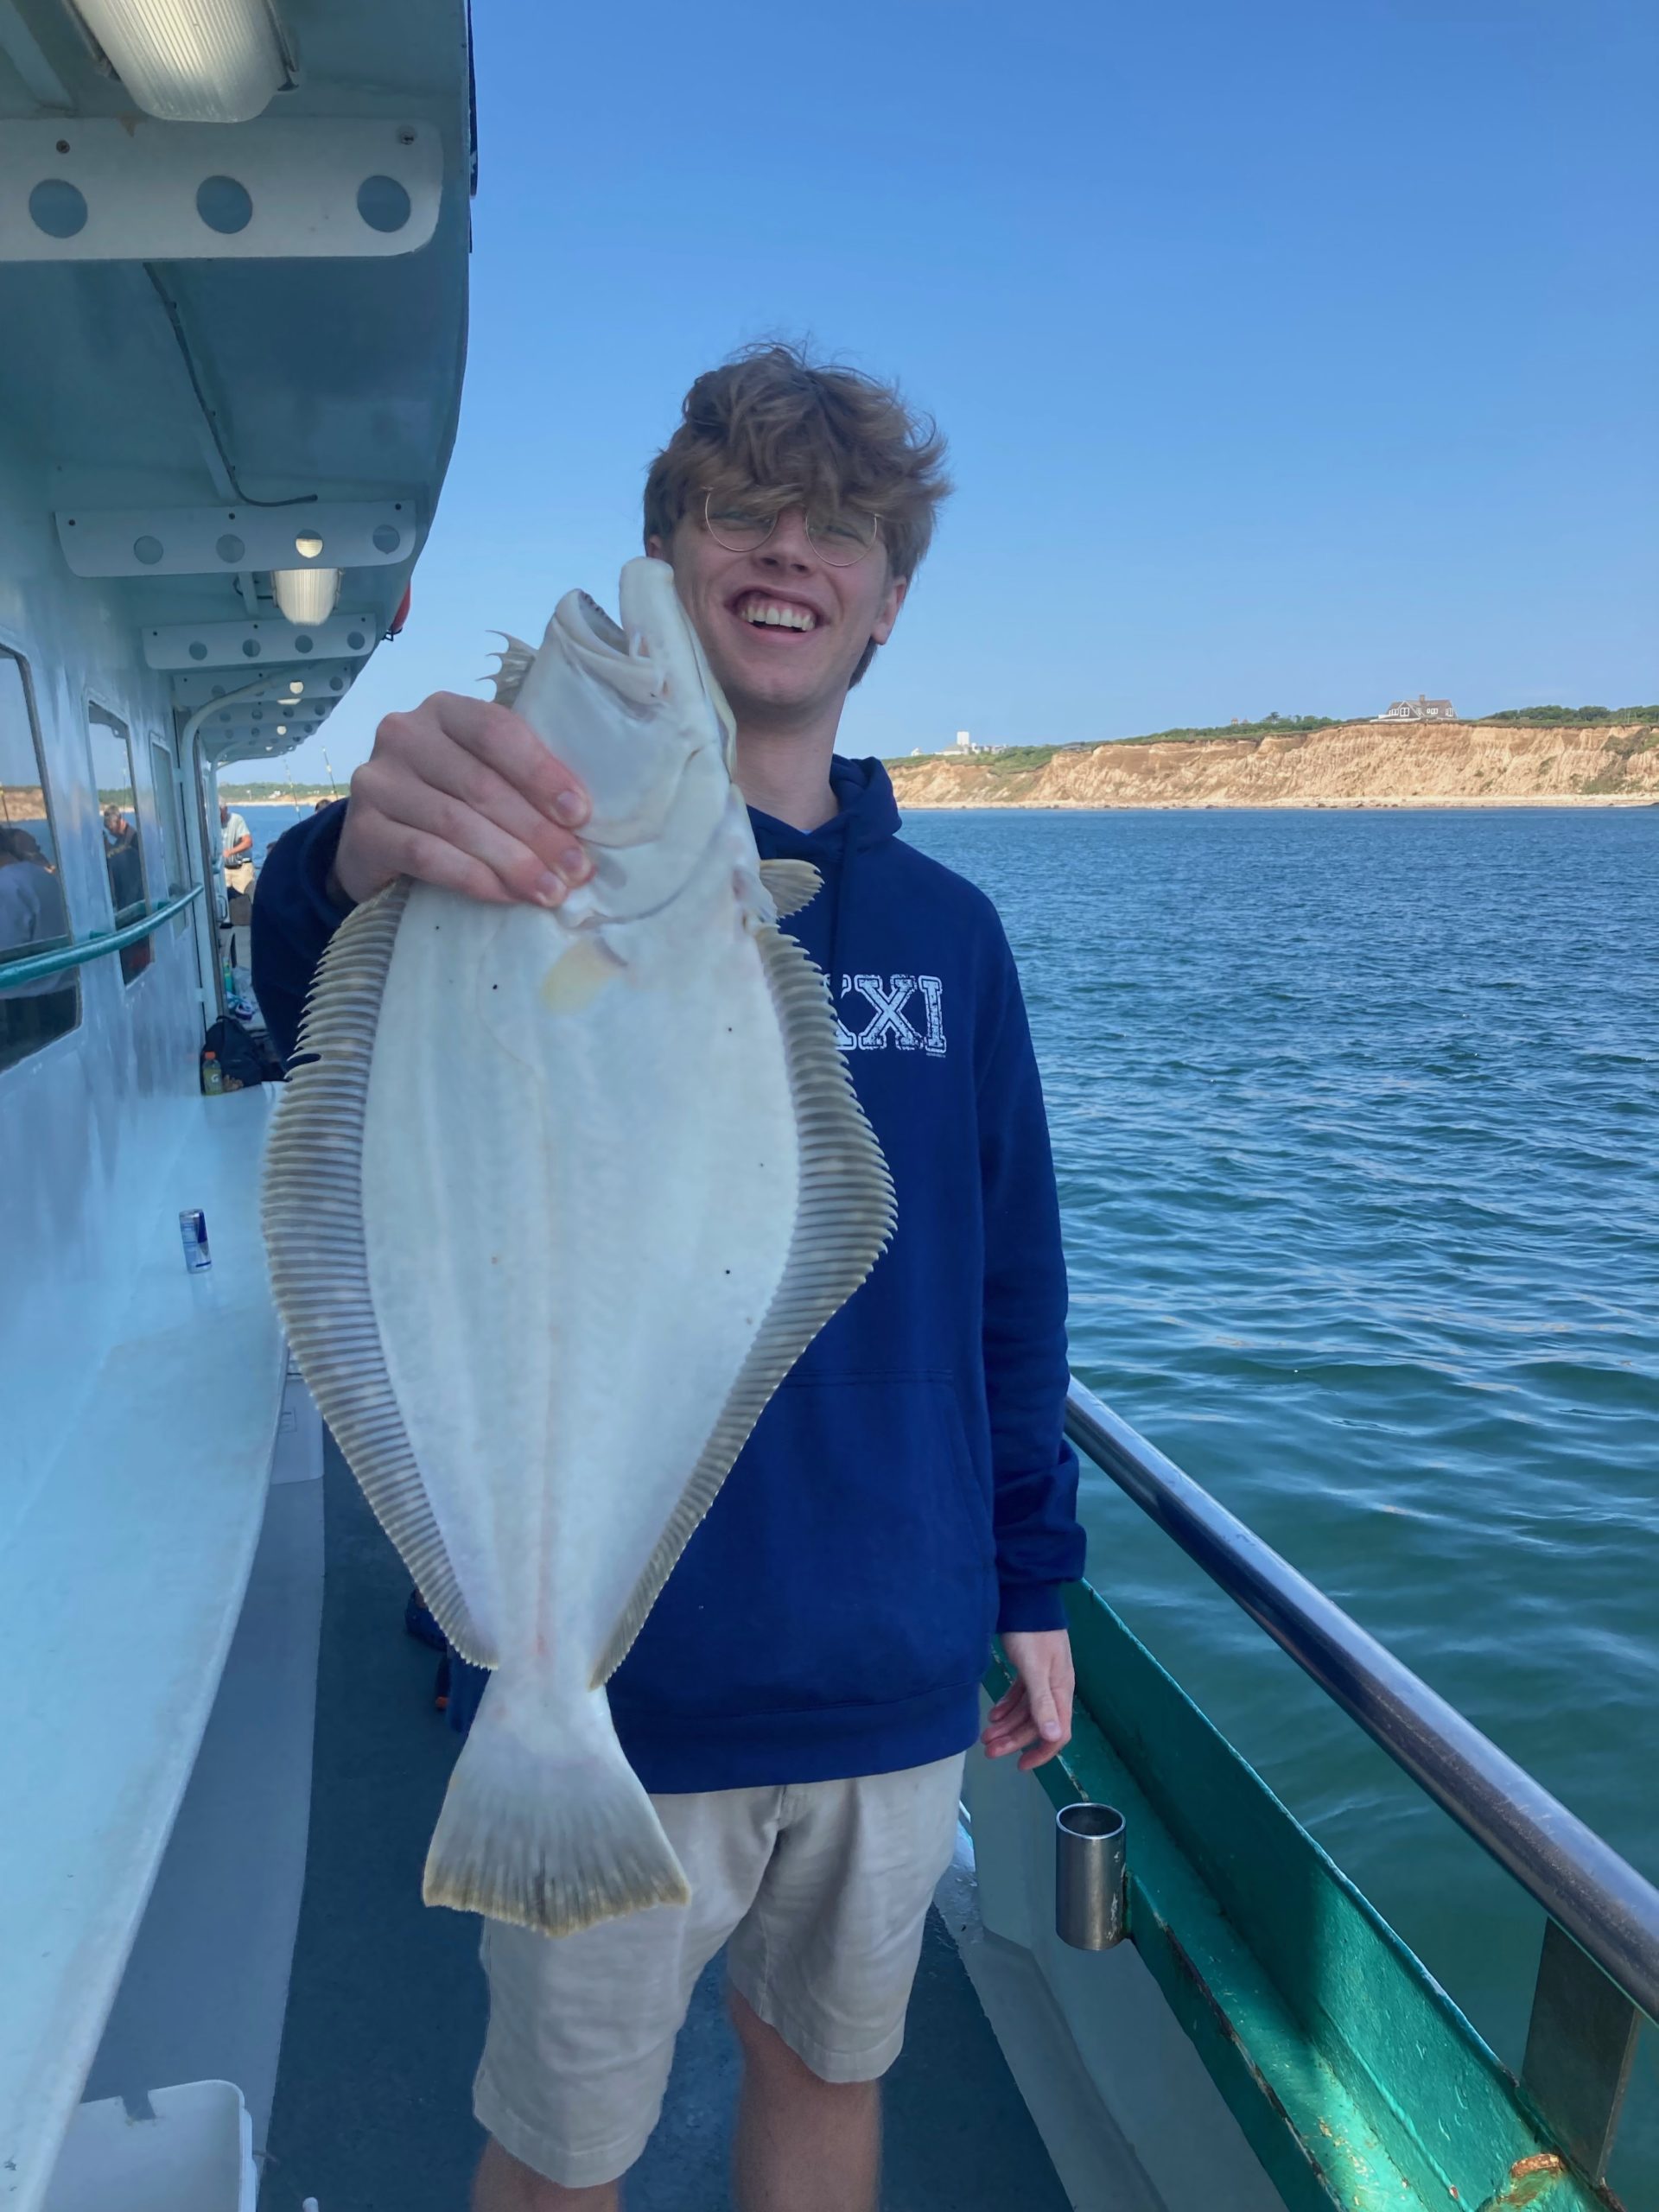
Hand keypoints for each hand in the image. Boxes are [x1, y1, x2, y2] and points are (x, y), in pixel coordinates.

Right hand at [329, 692, 592, 909]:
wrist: (378, 842)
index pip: (497, 731)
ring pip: (456, 824)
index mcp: (444, 711)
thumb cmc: (448, 802)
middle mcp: (404, 734)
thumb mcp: (481, 776)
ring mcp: (377, 781)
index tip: (581, 815)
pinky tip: (505, 895)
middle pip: (482, 785)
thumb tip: (582, 826)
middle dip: (537, 831)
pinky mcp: (362, 830)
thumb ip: (518, 781)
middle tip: (576, 869)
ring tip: (550, 891)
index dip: (542, 773)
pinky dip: (473, 878)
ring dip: (512, 862)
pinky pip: (426, 855)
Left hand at [982, 1628, 1074, 1771]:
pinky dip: (1007, 1707)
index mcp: (1061, 1691)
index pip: (1057, 1733)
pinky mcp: (1030, 1669)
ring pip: (1026, 1712)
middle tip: (988, 1750)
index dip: (1041, 1753)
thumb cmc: (1031, 1634)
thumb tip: (1053, 1738)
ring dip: (1007, 1726)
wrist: (1027, 1599)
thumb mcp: (1035, 1668)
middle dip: (1014, 1740)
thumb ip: (1042, 1702)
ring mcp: (1042, 1678)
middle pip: (1036, 1724)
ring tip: (985, 1735)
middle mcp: (1054, 1688)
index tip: (1020, 1765)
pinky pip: (1020, 1696)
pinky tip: (994, 1715)